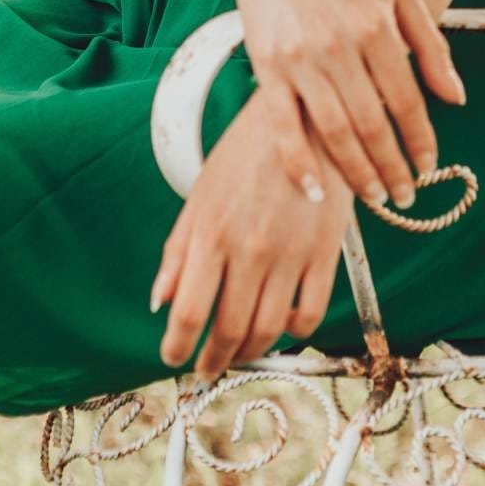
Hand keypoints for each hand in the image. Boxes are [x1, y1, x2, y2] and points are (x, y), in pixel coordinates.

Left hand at [152, 91, 352, 379]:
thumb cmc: (245, 154)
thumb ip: (179, 251)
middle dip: (213, 360)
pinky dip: (293, 332)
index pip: (189, 313)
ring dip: (249, 353)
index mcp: (213, 233)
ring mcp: (291, 254)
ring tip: (238, 354)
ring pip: (268, 330)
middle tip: (206, 369)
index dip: (178, 347)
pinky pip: (310, 313)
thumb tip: (158, 302)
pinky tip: (280, 328)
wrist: (304, 116)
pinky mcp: (326, 253)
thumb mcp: (202, 193)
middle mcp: (251, 250)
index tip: (173, 359)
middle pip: (229, 330)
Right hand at [224, 0, 465, 210]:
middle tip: (405, 195)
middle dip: (393, 168)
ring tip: (374, 197)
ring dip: (357, 174)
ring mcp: (299, 59)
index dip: (421, 139)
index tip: (428, 165)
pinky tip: (315, 191)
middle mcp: (338, 45)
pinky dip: (298, 164)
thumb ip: (430, 44)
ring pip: (333, 132)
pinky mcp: (266, 66)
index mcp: (375, 25)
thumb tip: (456, 98)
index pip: (406, 99)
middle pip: (373, 124)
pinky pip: (282, 127)